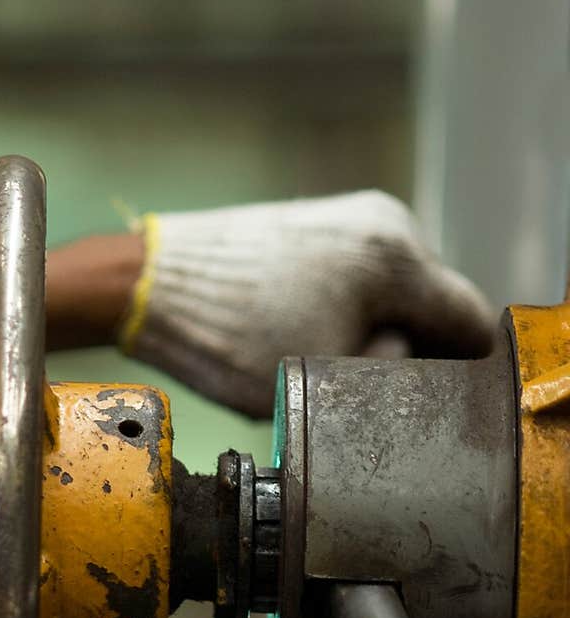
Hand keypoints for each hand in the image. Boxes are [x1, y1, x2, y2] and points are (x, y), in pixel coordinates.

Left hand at [120, 192, 494, 416]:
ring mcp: (349, 217)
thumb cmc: (227, 336)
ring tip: (330, 361)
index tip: (436, 400)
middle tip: (373, 390)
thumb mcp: (326, 379)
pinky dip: (351, 310)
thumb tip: (416, 365)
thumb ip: (393, 376)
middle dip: (415, 347)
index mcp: (397, 258)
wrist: (146, 286)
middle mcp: (384, 222)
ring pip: (396, 292)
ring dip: (380, 328)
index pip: (470, 321)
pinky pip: (362, 278)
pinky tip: (311, 335)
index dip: (461, 369)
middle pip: (435, 303)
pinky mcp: (317, 225)